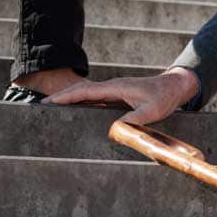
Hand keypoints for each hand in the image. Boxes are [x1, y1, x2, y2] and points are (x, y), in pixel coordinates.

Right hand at [42, 67, 199, 124]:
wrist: (175, 86)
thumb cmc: (164, 97)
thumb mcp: (151, 111)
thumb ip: (134, 119)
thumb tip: (115, 130)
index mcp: (116, 88)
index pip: (86, 91)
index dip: (66, 97)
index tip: (49, 102)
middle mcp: (112, 87)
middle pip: (81, 91)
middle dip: (61, 97)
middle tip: (41, 106)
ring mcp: (114, 90)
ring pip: (87, 94)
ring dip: (70, 99)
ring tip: (51, 109)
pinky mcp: (118, 95)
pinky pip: (94, 98)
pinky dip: (81, 102)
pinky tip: (74, 110)